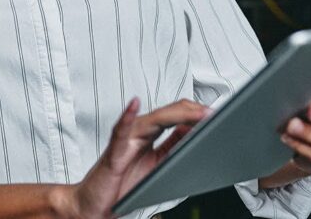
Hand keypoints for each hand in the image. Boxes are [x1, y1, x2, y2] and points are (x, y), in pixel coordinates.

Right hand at [59, 98, 210, 218]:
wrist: (95, 205)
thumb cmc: (121, 185)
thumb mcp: (156, 164)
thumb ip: (171, 146)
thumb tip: (191, 130)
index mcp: (148, 135)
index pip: (175, 116)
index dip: (195, 113)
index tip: (216, 115)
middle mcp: (137, 132)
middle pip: (168, 114)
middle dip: (192, 112)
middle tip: (212, 113)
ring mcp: (125, 140)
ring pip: (152, 119)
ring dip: (175, 114)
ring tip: (195, 112)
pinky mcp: (114, 152)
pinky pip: (120, 131)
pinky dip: (127, 116)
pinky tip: (134, 105)